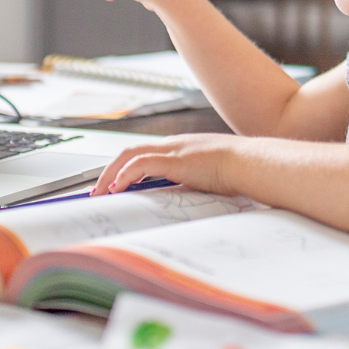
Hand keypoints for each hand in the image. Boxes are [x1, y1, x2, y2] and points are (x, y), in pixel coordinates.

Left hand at [91, 133, 246, 195]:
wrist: (250, 162)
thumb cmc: (238, 172)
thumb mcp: (209, 178)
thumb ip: (194, 184)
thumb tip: (184, 203)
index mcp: (180, 148)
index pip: (143, 153)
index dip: (125, 168)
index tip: (114, 185)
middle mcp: (172, 145)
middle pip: (129, 152)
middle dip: (109, 171)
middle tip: (98, 191)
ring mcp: (172, 150)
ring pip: (128, 155)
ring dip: (110, 174)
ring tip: (101, 193)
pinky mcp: (173, 160)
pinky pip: (138, 164)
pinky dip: (123, 176)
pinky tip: (116, 189)